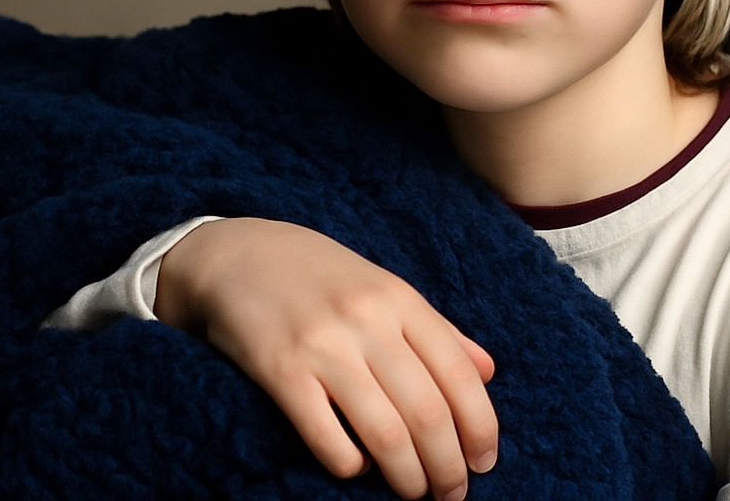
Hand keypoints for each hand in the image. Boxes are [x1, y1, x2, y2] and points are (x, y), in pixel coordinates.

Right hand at [155, 217, 497, 500]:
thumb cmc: (322, 275)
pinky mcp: (280, 371)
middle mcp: (368, 320)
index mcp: (399, 298)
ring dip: (408, 477)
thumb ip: (437, 329)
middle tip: (453, 494)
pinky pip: (327, 437)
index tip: (485, 461)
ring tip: (416, 493)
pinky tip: (358, 468)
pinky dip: (351, 465)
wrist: (242, 254)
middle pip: (427, 411)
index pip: (458, 371)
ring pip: (385, 432)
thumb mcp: (384, 287)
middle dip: (449, 465)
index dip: (480, 424)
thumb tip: (488, 371)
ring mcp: (323, 346)